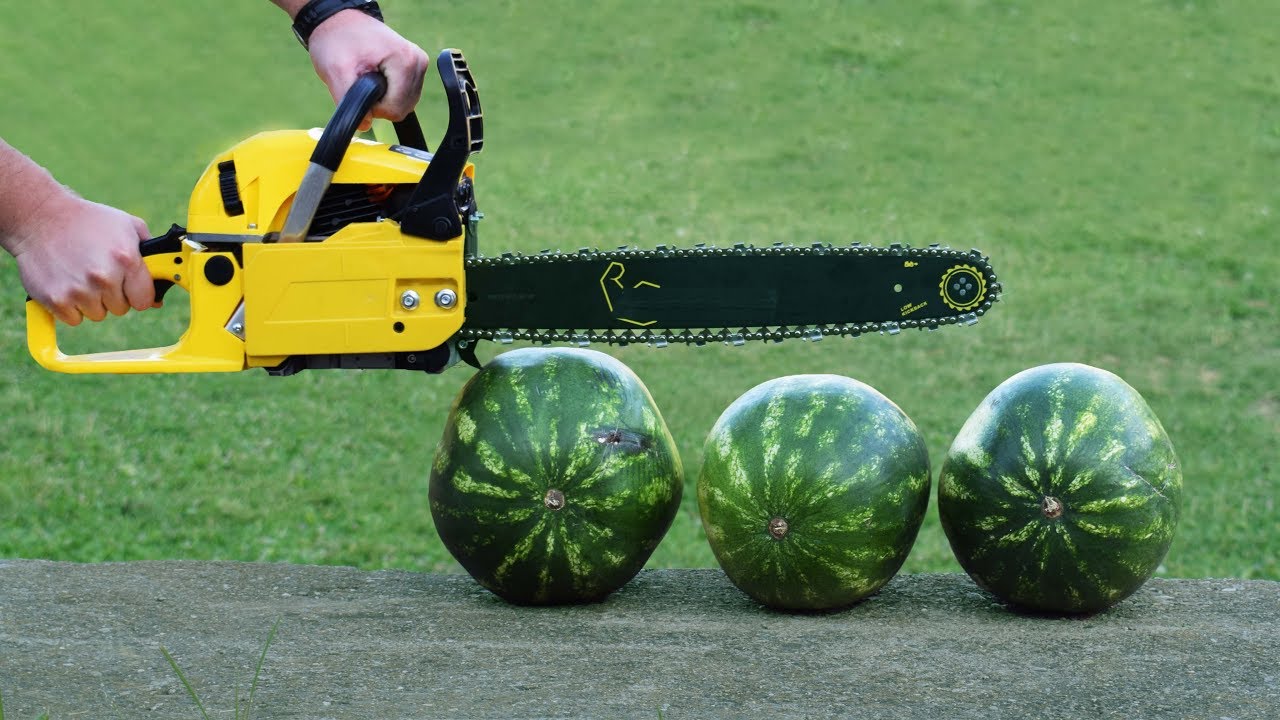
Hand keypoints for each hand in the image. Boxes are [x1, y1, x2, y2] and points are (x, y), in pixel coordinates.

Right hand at [10, 193, 155, 325]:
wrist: (39, 216)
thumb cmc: (88, 221)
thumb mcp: (128, 226)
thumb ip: (150, 258)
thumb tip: (158, 298)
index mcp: (126, 260)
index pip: (144, 300)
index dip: (137, 293)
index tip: (128, 285)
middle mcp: (104, 277)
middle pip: (121, 309)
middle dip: (113, 295)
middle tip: (98, 273)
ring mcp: (78, 290)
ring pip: (97, 315)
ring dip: (91, 301)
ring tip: (80, 274)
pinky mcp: (56, 299)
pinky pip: (74, 319)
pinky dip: (70, 307)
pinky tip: (66, 283)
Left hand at [306, 10, 430, 129]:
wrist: (339, 21)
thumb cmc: (337, 40)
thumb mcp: (335, 71)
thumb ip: (349, 101)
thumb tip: (365, 124)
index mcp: (405, 61)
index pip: (395, 109)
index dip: (373, 107)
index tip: (359, 89)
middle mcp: (418, 61)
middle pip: (403, 108)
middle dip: (380, 103)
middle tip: (361, 83)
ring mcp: (419, 63)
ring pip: (406, 104)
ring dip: (384, 98)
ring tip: (368, 78)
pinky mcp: (416, 66)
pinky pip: (406, 95)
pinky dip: (390, 93)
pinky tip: (378, 78)